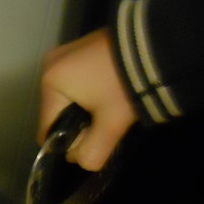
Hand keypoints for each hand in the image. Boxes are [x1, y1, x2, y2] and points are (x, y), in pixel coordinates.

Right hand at [39, 29, 137, 171]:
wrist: (157, 44)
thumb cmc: (124, 85)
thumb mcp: (110, 126)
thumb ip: (91, 153)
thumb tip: (80, 160)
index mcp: (50, 82)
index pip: (47, 129)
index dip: (67, 142)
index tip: (92, 136)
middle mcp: (49, 65)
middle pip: (56, 114)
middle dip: (77, 123)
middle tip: (106, 118)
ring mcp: (64, 53)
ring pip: (66, 99)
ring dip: (84, 108)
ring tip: (109, 102)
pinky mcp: (79, 48)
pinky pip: (75, 82)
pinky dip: (88, 91)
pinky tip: (107, 89)